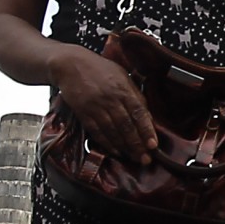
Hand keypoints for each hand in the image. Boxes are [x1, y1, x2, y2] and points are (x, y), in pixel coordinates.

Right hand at [50, 45, 157, 163]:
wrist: (70, 65)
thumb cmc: (99, 68)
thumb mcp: (121, 74)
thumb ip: (134, 93)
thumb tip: (146, 113)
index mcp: (123, 88)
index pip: (138, 111)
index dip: (146, 129)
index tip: (153, 144)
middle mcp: (110, 98)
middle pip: (126, 125)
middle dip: (137, 144)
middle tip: (146, 159)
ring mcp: (96, 107)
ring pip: (113, 131)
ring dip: (124, 147)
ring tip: (134, 158)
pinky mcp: (84, 113)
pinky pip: (97, 132)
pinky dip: (107, 143)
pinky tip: (116, 151)